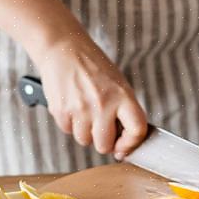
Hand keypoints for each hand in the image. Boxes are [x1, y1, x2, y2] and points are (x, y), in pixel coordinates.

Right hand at [33, 36, 146, 158]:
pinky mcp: (61, 111)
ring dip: (84, 132)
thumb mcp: (118, 84)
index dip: (131, 145)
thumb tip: (125, 140)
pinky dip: (69, 123)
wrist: (64, 49)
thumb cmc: (92, 67)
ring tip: (84, 111)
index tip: (124, 149)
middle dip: (102, 141)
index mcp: (123, 96)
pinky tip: (72, 106)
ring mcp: (81, 109)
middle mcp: (103, 104)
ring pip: (84, 141)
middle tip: (99, 128)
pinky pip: (67, 131)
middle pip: (105, 146)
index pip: (137, 130)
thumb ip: (124, 111)